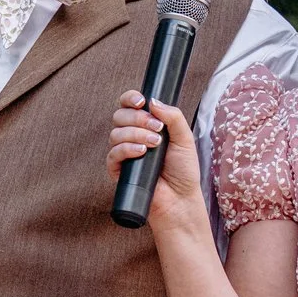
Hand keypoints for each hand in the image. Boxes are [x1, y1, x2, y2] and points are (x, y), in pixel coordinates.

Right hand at [106, 91, 205, 232]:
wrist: (181, 198)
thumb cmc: (183, 170)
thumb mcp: (184, 138)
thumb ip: (173, 116)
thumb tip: (153, 100)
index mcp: (145, 126)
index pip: (128, 105)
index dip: (130, 98)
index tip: (141, 101)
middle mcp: (131, 137)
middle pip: (119, 115)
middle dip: (137, 118)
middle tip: (157, 128)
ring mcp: (123, 154)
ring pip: (116, 133)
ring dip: (135, 134)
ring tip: (155, 144)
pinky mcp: (118, 171)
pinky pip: (112, 154)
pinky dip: (126, 149)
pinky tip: (141, 152)